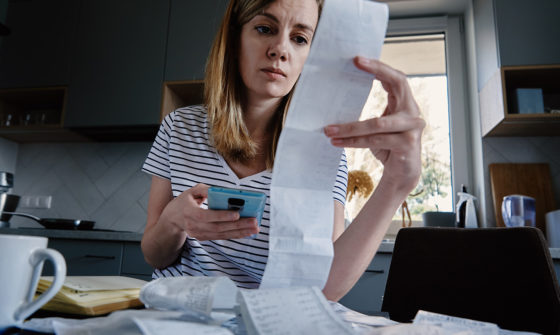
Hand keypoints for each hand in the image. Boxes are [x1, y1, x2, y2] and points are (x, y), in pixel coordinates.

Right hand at [162, 183, 258, 239]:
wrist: (172, 219)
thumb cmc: (184, 202)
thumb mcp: (191, 191)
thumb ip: (205, 189)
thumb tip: (220, 191)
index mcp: (189, 212)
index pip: (206, 216)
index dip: (221, 216)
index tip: (236, 214)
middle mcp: (194, 226)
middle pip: (218, 227)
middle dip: (238, 225)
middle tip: (254, 222)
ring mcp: (199, 234)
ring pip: (222, 234)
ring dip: (240, 232)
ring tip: (255, 228)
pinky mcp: (205, 238)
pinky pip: (221, 237)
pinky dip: (235, 235)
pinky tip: (247, 232)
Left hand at [324, 56, 424, 193]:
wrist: (403, 174)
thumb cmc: (388, 147)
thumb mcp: (379, 126)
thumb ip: (372, 113)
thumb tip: (341, 98)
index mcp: (406, 104)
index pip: (397, 78)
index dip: (380, 67)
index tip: (358, 59)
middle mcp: (413, 113)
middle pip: (397, 85)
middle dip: (376, 71)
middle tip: (353, 64)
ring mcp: (413, 129)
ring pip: (377, 123)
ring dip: (349, 127)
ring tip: (328, 129)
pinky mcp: (407, 145)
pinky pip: (375, 140)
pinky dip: (354, 141)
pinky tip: (337, 141)